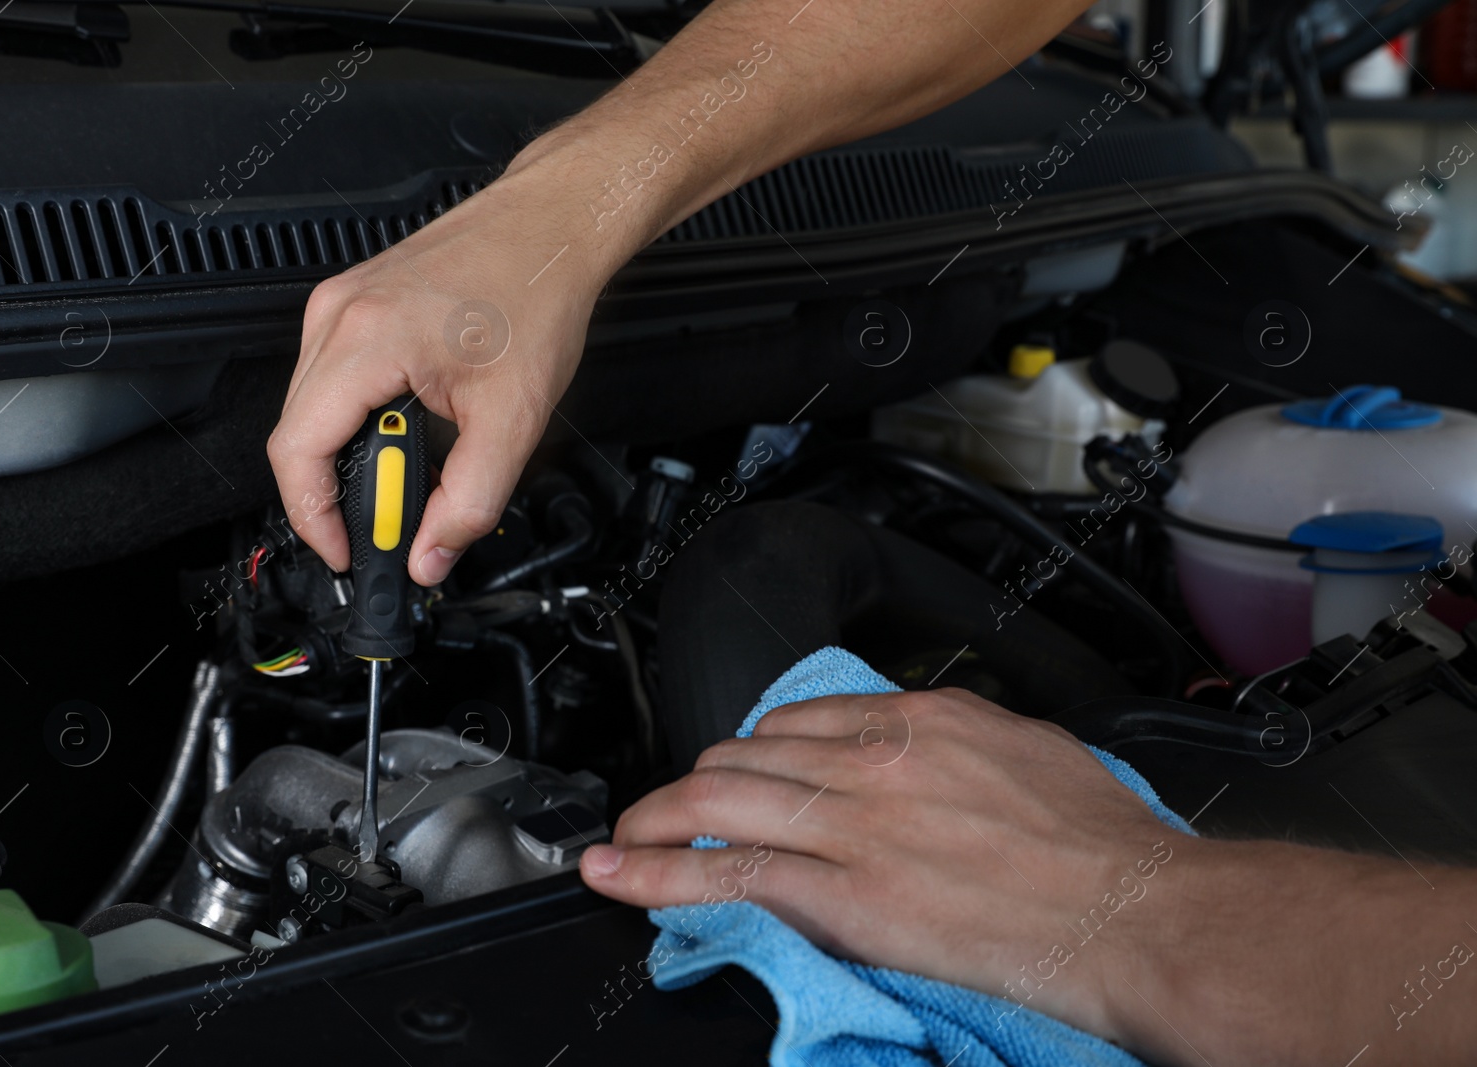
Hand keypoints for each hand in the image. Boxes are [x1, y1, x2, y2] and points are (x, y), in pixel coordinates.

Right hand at [268, 166, 619, 583]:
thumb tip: (430, 555)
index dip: (313, 517)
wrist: (549, 228)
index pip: (296, 452)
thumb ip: (469, 502)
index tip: (346, 550)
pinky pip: (329, 377)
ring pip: (310, 407)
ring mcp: (339, 302)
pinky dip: (358, 417)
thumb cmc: (535, 295)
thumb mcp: (513, 421)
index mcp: (366, 339)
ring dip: (349, 453)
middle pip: (296, 434)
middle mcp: (338, 315)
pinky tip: (406, 426)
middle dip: (336, 492)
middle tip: (390, 520)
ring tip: (408, 470)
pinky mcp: (352, 301)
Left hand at [581, 688, 1177, 1043]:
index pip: (801, 719)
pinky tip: (622, 877)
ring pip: (719, 802)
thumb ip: (965, 745)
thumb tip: (938, 752)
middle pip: (746, 755)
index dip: (756, 749)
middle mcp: (873, 760)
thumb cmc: (1106, 844)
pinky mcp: (843, 895)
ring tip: (623, 839)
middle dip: (695, 782)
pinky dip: (659, 874)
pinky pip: (726, 874)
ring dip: (656, 820)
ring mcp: (852, 826)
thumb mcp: (1035, 754)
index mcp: (920, 720)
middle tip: (673, 808)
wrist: (1135, 910)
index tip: (740, 770)